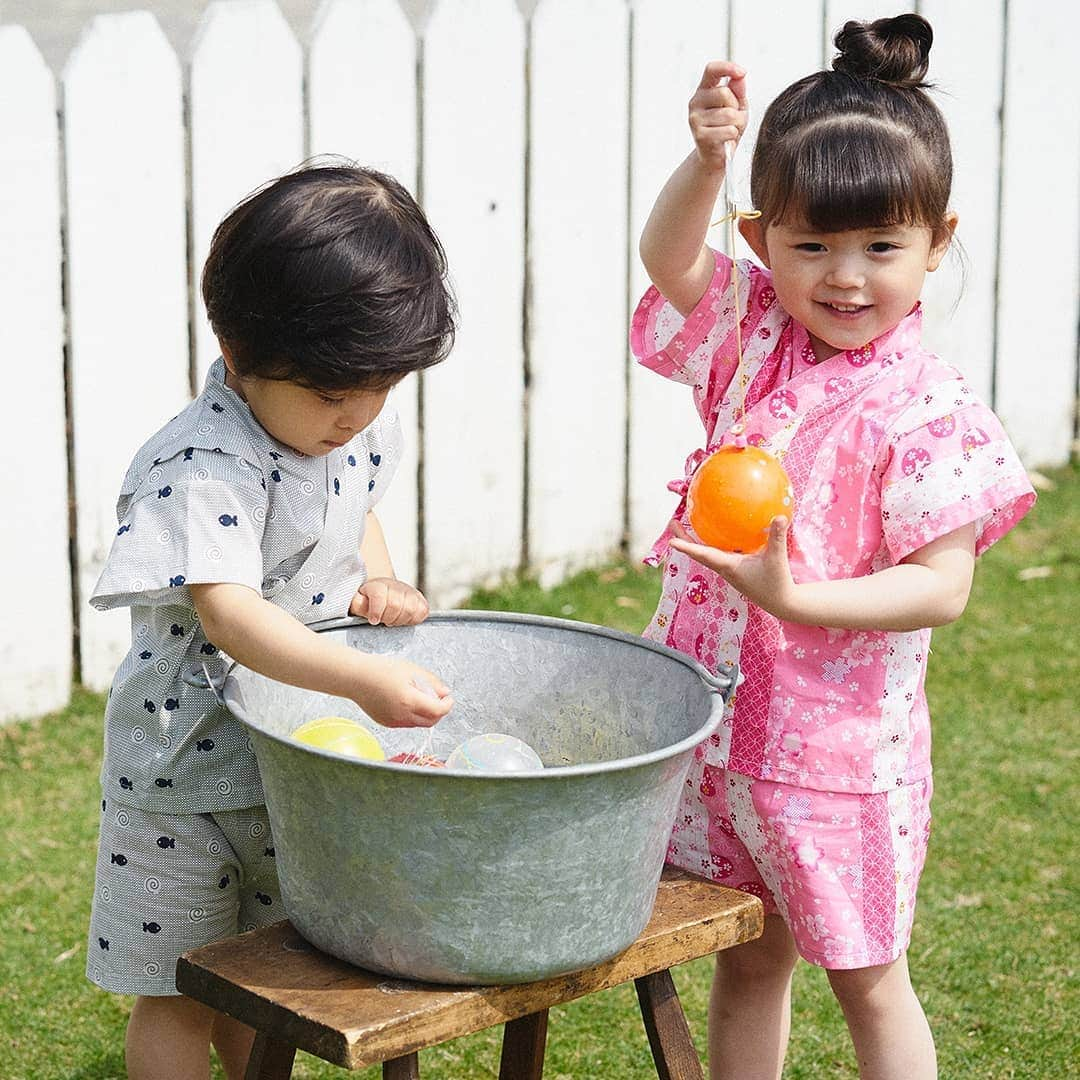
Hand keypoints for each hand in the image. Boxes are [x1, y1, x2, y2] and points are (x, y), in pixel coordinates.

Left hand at [351, 577, 429, 625]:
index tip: (373, 620)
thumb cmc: (368, 602)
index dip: (376, 611)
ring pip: (410, 609)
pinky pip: (422, 611)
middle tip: (383, 620)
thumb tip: (362, 604)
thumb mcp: (358, 602)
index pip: (379, 595)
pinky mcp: (420, 599)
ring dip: (400, 620)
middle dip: (388, 618)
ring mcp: (410, 592)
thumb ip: (358, 604)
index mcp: (378, 585)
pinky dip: (413, 619)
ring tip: (393, 620)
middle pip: (396, 605)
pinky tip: (404, 619)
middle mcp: (395, 585)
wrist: (382, 596)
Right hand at [354, 656, 452, 727]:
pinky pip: (407, 723)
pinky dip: (413, 716)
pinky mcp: (387, 724)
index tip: (449, 698)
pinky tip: (407, 701)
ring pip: (419, 724)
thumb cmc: (380, 670)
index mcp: (409, 701)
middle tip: (439, 698)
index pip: (438, 711)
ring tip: (420, 696)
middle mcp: (401, 715)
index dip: (447, 705)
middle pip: (431, 721)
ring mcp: (393, 722)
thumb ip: (432, 682)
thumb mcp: (411, 670)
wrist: (356, 678)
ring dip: (426, 714)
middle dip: (439, 711)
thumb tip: (445, 692)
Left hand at [669, 516, 795, 619]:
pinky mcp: (734, 569)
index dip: (687, 548)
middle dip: (684, 538)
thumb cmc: (777, 582)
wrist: (780, 602)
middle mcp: (724, 568)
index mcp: (729, 566)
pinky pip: (717, 553)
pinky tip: (715, 532)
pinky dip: (710, 543)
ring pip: (705, 553)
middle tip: (672, 522)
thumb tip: (780, 516)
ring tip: (684, 524)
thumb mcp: (777, 558)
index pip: (704, 555)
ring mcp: (727, 569)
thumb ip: (777, 537)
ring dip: (693, 540)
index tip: (671, 542)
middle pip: (698, 552)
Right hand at [689, 61, 748, 172]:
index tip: (742, 72)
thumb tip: (740, 77)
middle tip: (733, 120)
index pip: (712, 70)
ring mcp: (695, 119)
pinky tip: (726, 140)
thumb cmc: (727, 128)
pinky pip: (728, 130)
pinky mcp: (700, 136)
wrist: (716, 157)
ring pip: (729, 114)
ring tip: (730, 131)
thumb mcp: (737, 106)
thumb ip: (738, 91)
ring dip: (737, 124)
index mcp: (704, 91)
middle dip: (736, 107)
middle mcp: (695, 103)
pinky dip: (733, 136)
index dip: (727, 67)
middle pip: (724, 93)